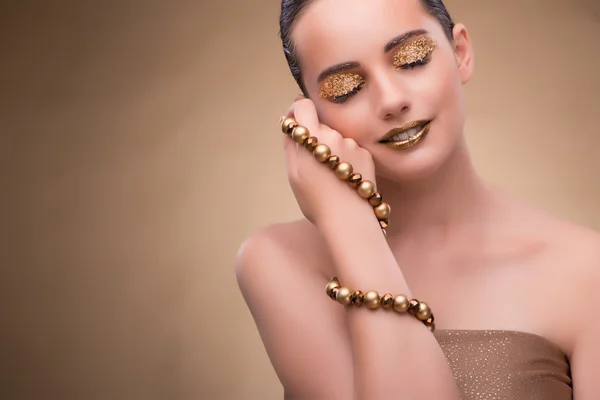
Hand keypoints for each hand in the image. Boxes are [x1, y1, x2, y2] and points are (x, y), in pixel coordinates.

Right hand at [282, 99, 377, 228]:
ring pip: (337, 139)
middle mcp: (335, 134)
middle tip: (312, 166)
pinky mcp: (366, 154)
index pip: (303, 105)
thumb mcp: (294, 174)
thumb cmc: (315, 200)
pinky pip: (351, 150)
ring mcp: (353, 144)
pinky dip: (346, 160)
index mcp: (313, 137)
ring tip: (331, 178)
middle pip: (320, 126)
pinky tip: (345, 179)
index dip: (296, 110)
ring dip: (332, 151)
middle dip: (314, 139)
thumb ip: (291, 145)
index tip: (295, 124)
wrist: (348, 219)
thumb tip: (289, 124)